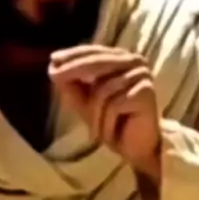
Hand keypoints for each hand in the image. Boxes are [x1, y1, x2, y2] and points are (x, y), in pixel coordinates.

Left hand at [49, 45, 161, 180]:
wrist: (137, 148)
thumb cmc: (112, 122)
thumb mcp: (85, 102)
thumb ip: (71, 85)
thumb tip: (52, 67)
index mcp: (122, 59)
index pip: (94, 51)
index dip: (73, 55)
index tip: (52, 59)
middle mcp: (134, 62)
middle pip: (97, 63)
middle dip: (73, 70)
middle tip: (53, 75)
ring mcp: (142, 76)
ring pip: (102, 89)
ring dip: (94, 114)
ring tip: (96, 130)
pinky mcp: (146, 92)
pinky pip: (114, 104)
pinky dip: (107, 122)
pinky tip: (111, 133)